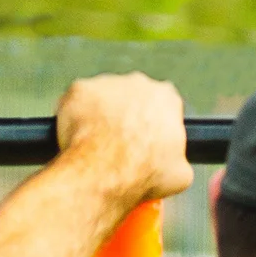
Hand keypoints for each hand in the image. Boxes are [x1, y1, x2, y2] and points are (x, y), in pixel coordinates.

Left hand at [56, 73, 193, 202]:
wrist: (106, 174)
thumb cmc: (144, 173)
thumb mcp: (180, 174)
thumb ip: (179, 159)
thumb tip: (174, 165)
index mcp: (167, 98)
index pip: (162, 105)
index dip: (153, 125)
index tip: (145, 141)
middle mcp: (139, 82)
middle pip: (131, 97)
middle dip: (126, 116)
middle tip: (118, 143)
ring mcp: (107, 83)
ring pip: (102, 98)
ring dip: (99, 115)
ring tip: (96, 144)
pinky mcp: (80, 89)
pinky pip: (76, 102)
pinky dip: (75, 116)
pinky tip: (77, 137)